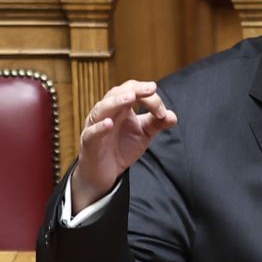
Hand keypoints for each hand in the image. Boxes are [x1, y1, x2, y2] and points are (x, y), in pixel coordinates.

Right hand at [71, 80, 176, 211]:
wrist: (107, 173)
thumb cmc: (123, 147)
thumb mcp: (144, 134)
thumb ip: (157, 123)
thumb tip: (173, 116)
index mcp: (121, 107)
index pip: (133, 91)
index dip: (150, 98)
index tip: (163, 112)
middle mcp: (107, 112)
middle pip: (117, 93)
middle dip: (135, 90)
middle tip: (150, 89)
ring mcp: (95, 125)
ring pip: (102, 108)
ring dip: (116, 102)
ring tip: (130, 97)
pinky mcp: (89, 142)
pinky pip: (92, 132)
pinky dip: (99, 127)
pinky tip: (109, 124)